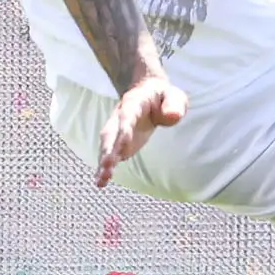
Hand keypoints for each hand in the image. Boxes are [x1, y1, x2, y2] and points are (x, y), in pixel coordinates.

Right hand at [96, 71, 185, 185]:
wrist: (149, 92)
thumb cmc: (163, 96)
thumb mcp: (174, 96)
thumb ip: (174, 104)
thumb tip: (172, 116)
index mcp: (133, 104)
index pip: (127, 119)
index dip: (123, 133)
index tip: (121, 149)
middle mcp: (120, 117)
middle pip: (110, 133)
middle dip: (107, 150)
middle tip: (105, 166)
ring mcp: (117, 130)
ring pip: (107, 145)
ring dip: (103, 162)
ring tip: (101, 180)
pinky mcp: (119, 141)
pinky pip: (110, 153)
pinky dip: (105, 167)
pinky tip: (101, 181)